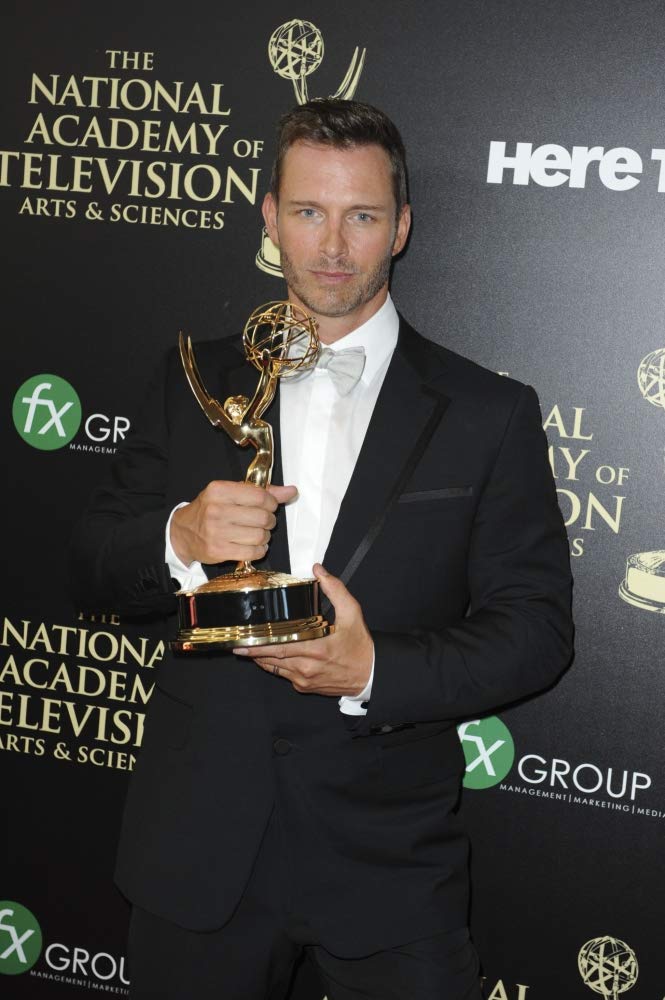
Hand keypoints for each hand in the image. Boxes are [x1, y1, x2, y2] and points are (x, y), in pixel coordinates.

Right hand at [170, 481, 296, 565]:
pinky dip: (259, 550)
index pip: (260, 496)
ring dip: (265, 536)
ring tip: (257, 534)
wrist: (183, 532)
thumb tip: (290, 491)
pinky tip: (253, 545)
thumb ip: (261, 492)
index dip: (271, 503)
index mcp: (220, 490)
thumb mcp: (230, 493)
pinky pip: (253, 553)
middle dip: (269, 521)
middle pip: (263, 517)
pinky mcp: (218, 551)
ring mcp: (217, 532)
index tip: (269, 506)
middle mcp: (217, 510)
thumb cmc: (209, 510)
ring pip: (260, 536)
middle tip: (264, 521)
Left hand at [235, 564, 373, 696]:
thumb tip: (318, 571)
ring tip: (247, 649)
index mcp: (317, 649)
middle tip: (237, 644)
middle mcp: (307, 667)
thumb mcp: (352, 613)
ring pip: (274, 668)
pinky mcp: (304, 686)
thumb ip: (335, 590)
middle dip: (252, 652)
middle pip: (271, 659)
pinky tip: (268, 656)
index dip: (259, 645)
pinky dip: (273, 665)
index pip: (280, 647)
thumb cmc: (361, 646)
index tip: (244, 641)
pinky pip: (282, 675)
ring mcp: (304, 679)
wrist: (370, 675)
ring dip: (260, 659)